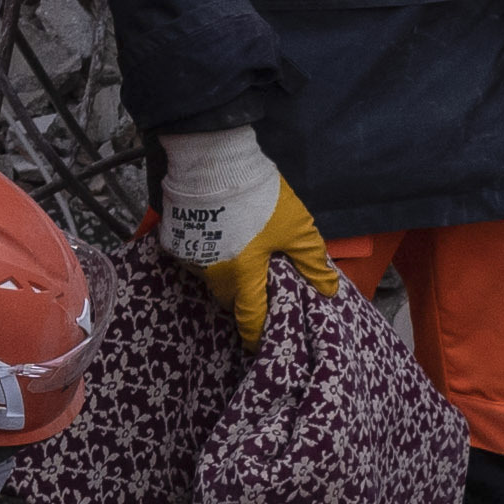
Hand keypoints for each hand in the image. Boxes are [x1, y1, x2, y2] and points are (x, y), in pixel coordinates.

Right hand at [155, 126, 339, 343]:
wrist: (214, 160)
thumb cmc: (259, 198)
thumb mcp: (296, 228)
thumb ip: (312, 261)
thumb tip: (327, 290)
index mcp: (243, 275)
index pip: (250, 318)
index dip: (257, 334)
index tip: (262, 342)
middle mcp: (214, 272)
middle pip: (230, 299)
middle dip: (243, 299)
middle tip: (258, 288)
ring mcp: (191, 256)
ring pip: (212, 278)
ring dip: (226, 274)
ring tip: (241, 259)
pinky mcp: (176, 238)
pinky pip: (195, 256)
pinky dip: (208, 253)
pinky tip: (221, 238)